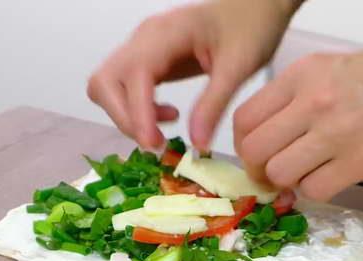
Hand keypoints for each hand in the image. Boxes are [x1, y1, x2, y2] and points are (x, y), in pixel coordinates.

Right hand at [87, 0, 300, 150]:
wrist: (258, 5)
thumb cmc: (252, 26)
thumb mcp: (239, 66)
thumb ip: (214, 105)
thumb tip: (196, 144)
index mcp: (165, 33)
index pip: (133, 75)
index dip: (136, 113)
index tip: (153, 143)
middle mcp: (144, 38)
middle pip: (104, 82)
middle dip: (124, 118)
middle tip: (156, 142)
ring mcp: (142, 47)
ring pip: (107, 85)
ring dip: (127, 115)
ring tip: (164, 128)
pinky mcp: (148, 58)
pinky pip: (124, 87)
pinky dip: (136, 108)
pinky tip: (169, 114)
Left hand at [234, 41, 362, 200]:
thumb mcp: (337, 69)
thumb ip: (300, 98)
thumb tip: (273, 138)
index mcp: (304, 73)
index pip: (245, 118)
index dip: (244, 146)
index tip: (257, 156)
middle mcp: (313, 100)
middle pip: (254, 150)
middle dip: (258, 171)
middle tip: (275, 177)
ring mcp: (337, 132)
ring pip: (280, 173)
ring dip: (290, 183)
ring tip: (309, 176)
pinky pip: (315, 190)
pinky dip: (318, 192)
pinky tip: (334, 180)